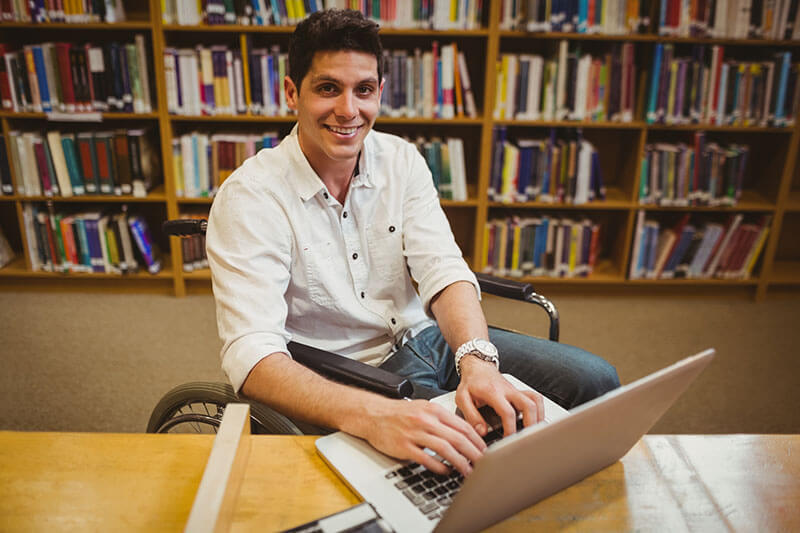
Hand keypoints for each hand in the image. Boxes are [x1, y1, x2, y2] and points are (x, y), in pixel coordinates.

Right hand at [360, 397, 486, 475]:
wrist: (373, 414)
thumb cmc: (400, 414)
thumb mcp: (424, 409)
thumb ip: (443, 420)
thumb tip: (465, 435)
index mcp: (434, 410)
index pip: (463, 426)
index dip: (477, 440)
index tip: (486, 451)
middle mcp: (426, 420)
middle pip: (457, 438)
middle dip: (474, 453)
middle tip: (484, 464)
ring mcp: (415, 433)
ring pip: (445, 449)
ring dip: (460, 462)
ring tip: (468, 471)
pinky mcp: (404, 446)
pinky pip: (426, 458)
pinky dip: (439, 466)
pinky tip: (446, 471)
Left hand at [455, 356, 544, 437]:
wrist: (478, 367)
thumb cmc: (470, 383)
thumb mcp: (462, 398)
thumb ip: (471, 415)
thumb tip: (482, 432)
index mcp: (493, 392)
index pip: (508, 412)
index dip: (511, 429)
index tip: (508, 440)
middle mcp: (508, 390)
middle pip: (529, 406)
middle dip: (531, 424)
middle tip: (526, 439)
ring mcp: (516, 390)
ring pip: (535, 401)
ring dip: (538, 417)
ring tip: (534, 433)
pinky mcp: (519, 391)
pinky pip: (535, 398)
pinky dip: (540, 409)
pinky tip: (536, 421)